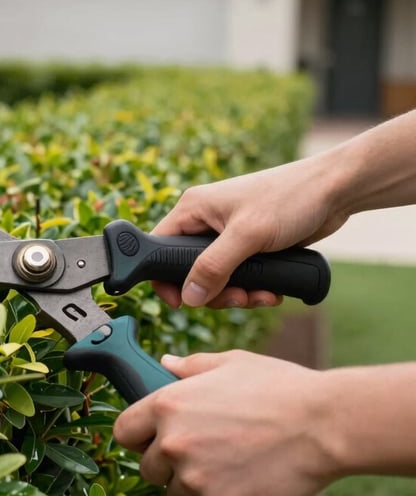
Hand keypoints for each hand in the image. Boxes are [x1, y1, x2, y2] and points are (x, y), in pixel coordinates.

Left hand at [112, 350, 337, 495]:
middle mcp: (173, 442)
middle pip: (148, 469)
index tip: (154, 439)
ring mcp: (195, 478)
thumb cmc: (280, 388)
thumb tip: (165, 363)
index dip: (138, 437)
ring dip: (195, 490)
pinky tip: (237, 494)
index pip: (123, 431)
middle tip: (203, 455)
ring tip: (228, 470)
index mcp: (167, 404)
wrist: (325, 424)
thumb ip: (191, 366)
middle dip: (170, 466)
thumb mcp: (231, 363)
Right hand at [151, 158, 346, 307]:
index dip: (165, 279)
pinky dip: (253, 289)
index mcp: (193, 209)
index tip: (182, 304)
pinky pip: (238, 277)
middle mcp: (205, 221)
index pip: (159, 248)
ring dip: (237, 295)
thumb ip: (214, 267)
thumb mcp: (247, 235)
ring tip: (262, 296)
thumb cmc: (290, 198)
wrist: (335, 191)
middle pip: (189, 271)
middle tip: (237, 298)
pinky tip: (272, 291)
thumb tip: (189, 298)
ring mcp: (227, 235)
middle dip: (213, 292)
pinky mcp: (248, 246)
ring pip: (216, 279)